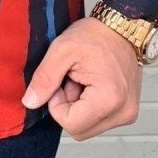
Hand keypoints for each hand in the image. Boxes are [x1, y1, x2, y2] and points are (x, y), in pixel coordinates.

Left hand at [20, 16, 142, 140]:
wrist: (123, 26)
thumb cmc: (96, 35)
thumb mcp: (62, 50)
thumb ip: (44, 79)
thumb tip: (30, 102)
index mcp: (110, 99)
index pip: (71, 124)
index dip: (58, 105)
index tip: (63, 82)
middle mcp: (123, 112)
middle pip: (79, 130)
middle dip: (68, 108)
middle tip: (72, 80)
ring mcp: (127, 113)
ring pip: (87, 127)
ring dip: (78, 107)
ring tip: (83, 80)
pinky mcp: (127, 111)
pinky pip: (98, 120)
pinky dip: (89, 106)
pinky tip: (91, 85)